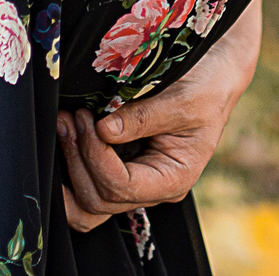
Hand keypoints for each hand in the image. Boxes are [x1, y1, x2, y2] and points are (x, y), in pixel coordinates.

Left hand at [58, 0, 262, 231]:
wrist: (214, 75)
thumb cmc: (206, 87)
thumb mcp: (181, 99)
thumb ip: (143, 117)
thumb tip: (104, 130)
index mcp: (174, 179)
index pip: (122, 186)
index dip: (97, 157)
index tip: (88, 120)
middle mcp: (152, 188)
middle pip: (100, 200)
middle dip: (78, 160)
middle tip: (70, 118)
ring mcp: (135, 181)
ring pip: (89, 203)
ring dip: (69, 169)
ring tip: (64, 127)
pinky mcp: (122, 166)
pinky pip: (89, 184)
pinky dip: (72, 166)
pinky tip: (67, 136)